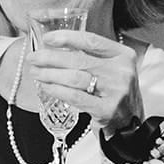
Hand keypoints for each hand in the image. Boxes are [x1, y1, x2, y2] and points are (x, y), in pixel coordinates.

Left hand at [27, 30, 143, 131]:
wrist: (131, 126)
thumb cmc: (115, 94)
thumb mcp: (113, 70)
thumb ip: (93, 57)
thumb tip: (56, 46)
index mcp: (124, 55)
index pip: (91, 41)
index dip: (67, 37)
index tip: (47, 38)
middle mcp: (122, 71)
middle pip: (79, 59)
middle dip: (50, 57)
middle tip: (33, 58)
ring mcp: (116, 91)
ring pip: (74, 77)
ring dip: (50, 74)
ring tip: (35, 73)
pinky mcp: (107, 110)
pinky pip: (75, 97)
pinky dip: (57, 90)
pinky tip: (46, 87)